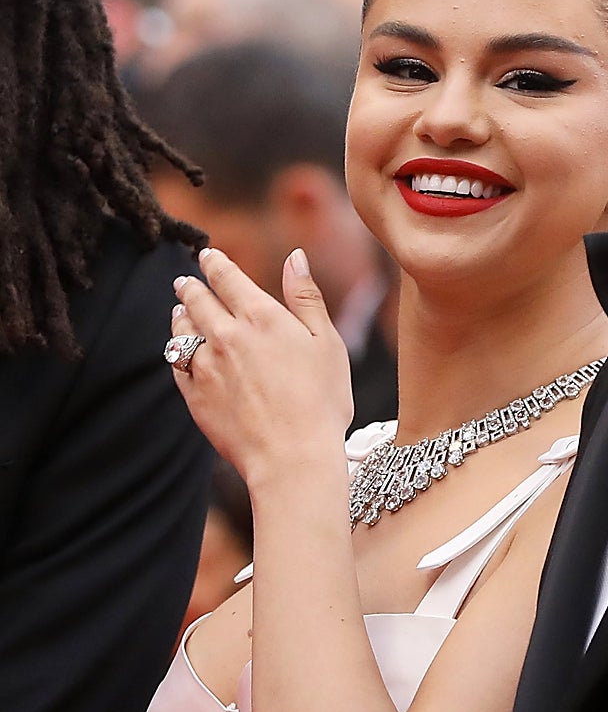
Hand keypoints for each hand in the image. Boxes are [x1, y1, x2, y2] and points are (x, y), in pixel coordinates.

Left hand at [170, 247, 353, 485]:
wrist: (292, 456)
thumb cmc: (321, 399)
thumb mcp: (327, 341)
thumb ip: (306, 296)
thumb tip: (295, 256)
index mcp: (261, 317)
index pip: (227, 278)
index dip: (215, 263)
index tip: (208, 255)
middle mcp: (227, 336)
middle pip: (198, 300)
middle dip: (191, 286)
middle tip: (185, 280)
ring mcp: (206, 367)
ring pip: (181, 331)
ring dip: (179, 315)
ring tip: (179, 310)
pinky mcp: (194, 396)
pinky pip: (177, 364)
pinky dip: (176, 350)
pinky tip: (181, 350)